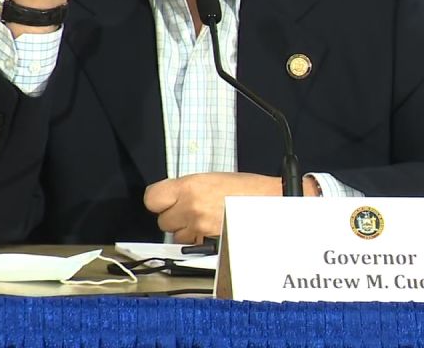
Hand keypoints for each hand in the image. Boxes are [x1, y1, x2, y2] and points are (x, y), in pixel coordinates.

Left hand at [145, 172, 309, 243]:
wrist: (271, 202)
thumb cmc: (249, 189)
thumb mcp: (213, 178)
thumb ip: (188, 188)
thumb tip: (172, 196)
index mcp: (190, 186)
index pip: (151, 198)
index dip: (158, 201)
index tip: (164, 201)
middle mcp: (191, 207)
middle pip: (163, 221)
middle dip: (175, 217)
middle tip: (190, 210)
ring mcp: (200, 228)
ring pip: (177, 236)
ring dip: (187, 230)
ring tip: (206, 219)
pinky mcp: (209, 243)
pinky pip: (193, 245)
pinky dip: (199, 241)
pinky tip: (213, 229)